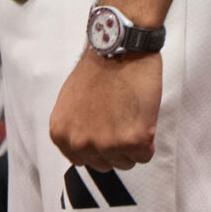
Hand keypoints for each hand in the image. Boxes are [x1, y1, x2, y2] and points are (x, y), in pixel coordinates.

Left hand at [48, 50, 160, 171]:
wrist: (120, 48)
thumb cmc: (99, 68)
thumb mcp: (70, 101)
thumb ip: (75, 126)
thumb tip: (86, 143)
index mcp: (61, 134)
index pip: (83, 160)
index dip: (98, 143)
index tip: (106, 126)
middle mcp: (80, 144)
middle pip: (105, 164)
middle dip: (116, 145)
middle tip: (121, 117)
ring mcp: (106, 145)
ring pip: (126, 162)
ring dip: (133, 143)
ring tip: (131, 114)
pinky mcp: (132, 141)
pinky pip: (145, 155)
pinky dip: (149, 139)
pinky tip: (143, 115)